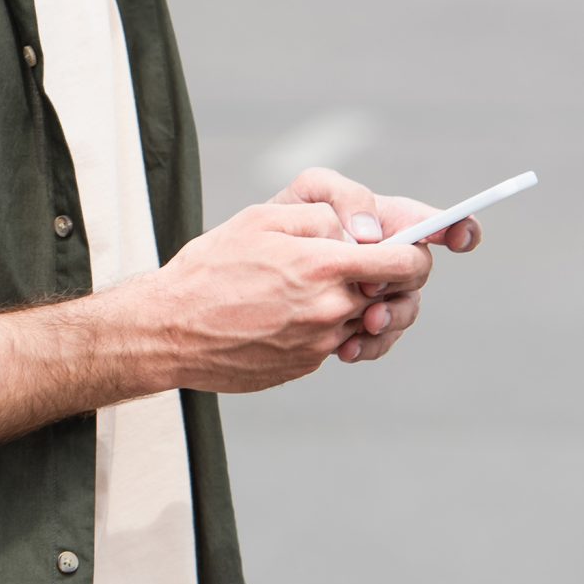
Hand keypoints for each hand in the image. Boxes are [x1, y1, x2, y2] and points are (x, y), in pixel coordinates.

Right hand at [144, 198, 435, 394]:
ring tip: (307, 290)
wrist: (169, 331)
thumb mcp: (260, 219)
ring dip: (351, 304)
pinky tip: (284, 314)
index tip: (402, 247)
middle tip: (349, 266)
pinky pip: (333, 342)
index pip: (406, 264)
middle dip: (380, 278)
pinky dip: (321, 327)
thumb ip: (320, 217)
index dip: (415, 253)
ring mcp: (320, 344)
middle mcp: (330, 309)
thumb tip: (361, 231)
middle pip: (390, 295)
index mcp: (324, 266)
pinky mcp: (305, 365)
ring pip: (363, 321)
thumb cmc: (210, 269)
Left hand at [272, 166, 480, 363]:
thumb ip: (346, 197)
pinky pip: (378, 339)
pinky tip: (346, 350)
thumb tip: (371, 235)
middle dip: (406, 279)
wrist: (248, 269)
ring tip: (365, 325)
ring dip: (392, 319)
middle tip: (374, 289)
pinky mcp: (358, 323)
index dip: (458, 228)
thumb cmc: (281, 219)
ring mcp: (376, 293)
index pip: (434, 223)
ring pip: (405, 310)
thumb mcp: (310, 191)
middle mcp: (387, 257)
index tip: (460, 239)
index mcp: (384, 221)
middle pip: (419, 270)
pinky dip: (367, 345)